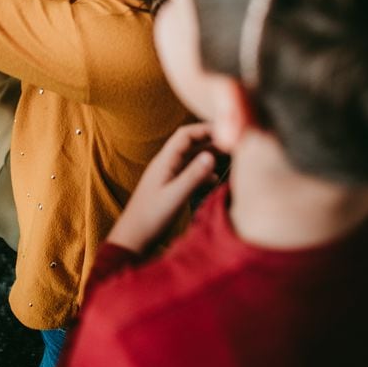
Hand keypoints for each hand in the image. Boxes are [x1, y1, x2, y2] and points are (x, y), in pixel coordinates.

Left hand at [107, 123, 216, 253]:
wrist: (134, 237)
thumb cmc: (151, 217)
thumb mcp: (175, 196)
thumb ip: (193, 176)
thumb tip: (212, 155)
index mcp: (164, 161)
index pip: (185, 135)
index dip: (204, 129)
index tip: (225, 131)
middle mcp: (166, 164)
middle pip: (189, 143)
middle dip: (210, 139)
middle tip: (232, 141)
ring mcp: (167, 175)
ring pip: (191, 158)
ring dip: (208, 155)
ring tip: (228, 156)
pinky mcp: (170, 187)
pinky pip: (189, 172)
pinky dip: (203, 171)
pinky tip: (215, 179)